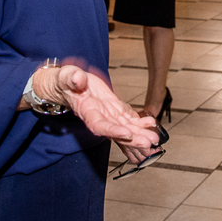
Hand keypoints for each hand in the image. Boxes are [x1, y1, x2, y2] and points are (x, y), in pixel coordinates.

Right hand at [33, 65, 158, 149]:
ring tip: (155, 139)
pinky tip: (152, 123)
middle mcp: (100, 118)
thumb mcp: (66, 76)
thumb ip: (72, 78)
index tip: (127, 134)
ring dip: (141, 134)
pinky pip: (129, 119)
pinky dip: (141, 122)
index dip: (113, 131)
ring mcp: (109, 115)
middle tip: (149, 143)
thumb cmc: (66, 81)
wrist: (71, 83)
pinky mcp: (115, 110)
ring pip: (126, 128)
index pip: (100, 126)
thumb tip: (78, 79)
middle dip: (134, 139)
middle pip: (118, 132)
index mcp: (87, 112)